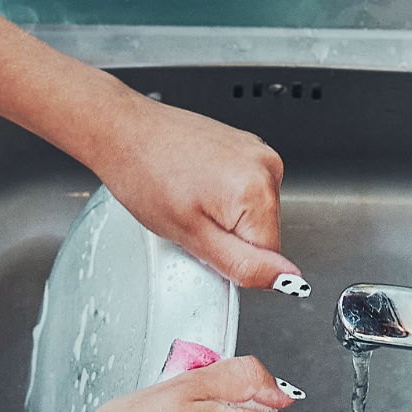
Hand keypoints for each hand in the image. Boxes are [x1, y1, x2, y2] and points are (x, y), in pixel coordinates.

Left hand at [93, 87, 303, 288]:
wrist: (123, 131)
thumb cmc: (144, 175)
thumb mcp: (192, 237)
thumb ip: (245, 265)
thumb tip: (288, 280)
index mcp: (259, 189)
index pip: (269, 256)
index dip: (232, 258)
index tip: (203, 238)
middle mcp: (267, 165)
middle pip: (263, 233)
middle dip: (228, 236)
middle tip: (190, 217)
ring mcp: (257, 150)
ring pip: (253, 213)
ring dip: (224, 215)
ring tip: (189, 196)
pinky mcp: (245, 145)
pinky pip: (244, 190)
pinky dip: (221, 194)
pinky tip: (194, 182)